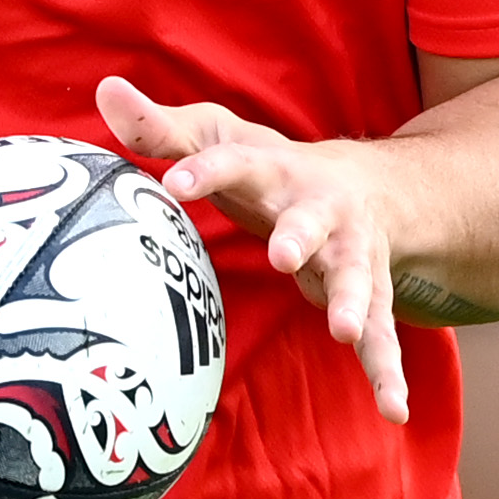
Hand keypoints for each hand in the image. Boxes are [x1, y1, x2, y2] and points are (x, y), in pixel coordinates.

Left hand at [95, 77, 411, 426]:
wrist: (368, 184)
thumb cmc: (268, 166)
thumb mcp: (217, 137)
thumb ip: (160, 128)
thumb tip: (105, 88)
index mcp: (275, 168)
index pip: (235, 163)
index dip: (205, 171)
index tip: (172, 182)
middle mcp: (320, 208)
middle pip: (311, 220)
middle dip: (300, 236)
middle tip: (283, 257)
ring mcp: (351, 253)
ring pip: (357, 278)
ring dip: (354, 303)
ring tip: (345, 333)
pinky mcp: (370, 294)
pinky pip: (381, 336)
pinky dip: (388, 371)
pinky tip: (394, 409)